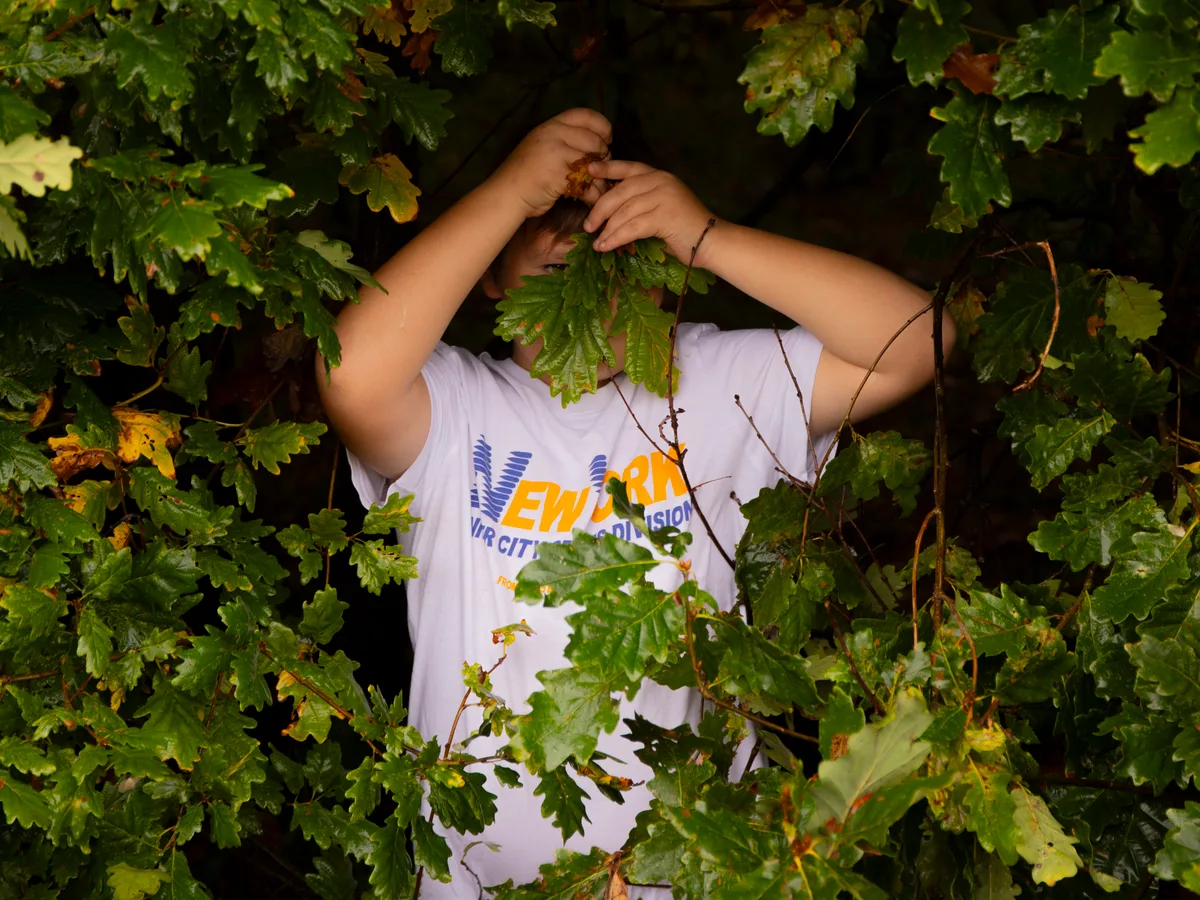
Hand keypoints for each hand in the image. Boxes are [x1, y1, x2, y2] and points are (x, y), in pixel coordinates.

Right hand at [489, 108, 611, 217]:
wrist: (507, 193)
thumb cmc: (526, 172)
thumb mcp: (542, 145)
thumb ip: (565, 139)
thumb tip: (597, 144)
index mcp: (551, 125)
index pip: (585, 115)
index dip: (602, 126)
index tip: (608, 139)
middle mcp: (554, 134)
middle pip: (594, 140)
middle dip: (603, 156)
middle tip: (601, 168)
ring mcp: (556, 154)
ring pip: (592, 163)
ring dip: (599, 177)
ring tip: (598, 186)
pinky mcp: (559, 175)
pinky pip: (586, 183)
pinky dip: (592, 193)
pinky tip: (590, 198)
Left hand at [582, 161, 715, 263]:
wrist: (711, 242)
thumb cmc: (684, 229)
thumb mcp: (660, 208)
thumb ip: (639, 203)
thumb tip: (609, 212)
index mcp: (659, 176)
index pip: (629, 167)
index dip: (608, 168)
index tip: (589, 170)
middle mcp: (661, 181)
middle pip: (621, 191)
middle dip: (600, 209)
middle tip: (588, 225)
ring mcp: (664, 196)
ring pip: (625, 211)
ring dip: (607, 229)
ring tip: (597, 242)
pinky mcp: (665, 215)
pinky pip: (633, 226)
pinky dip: (616, 238)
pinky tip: (606, 246)